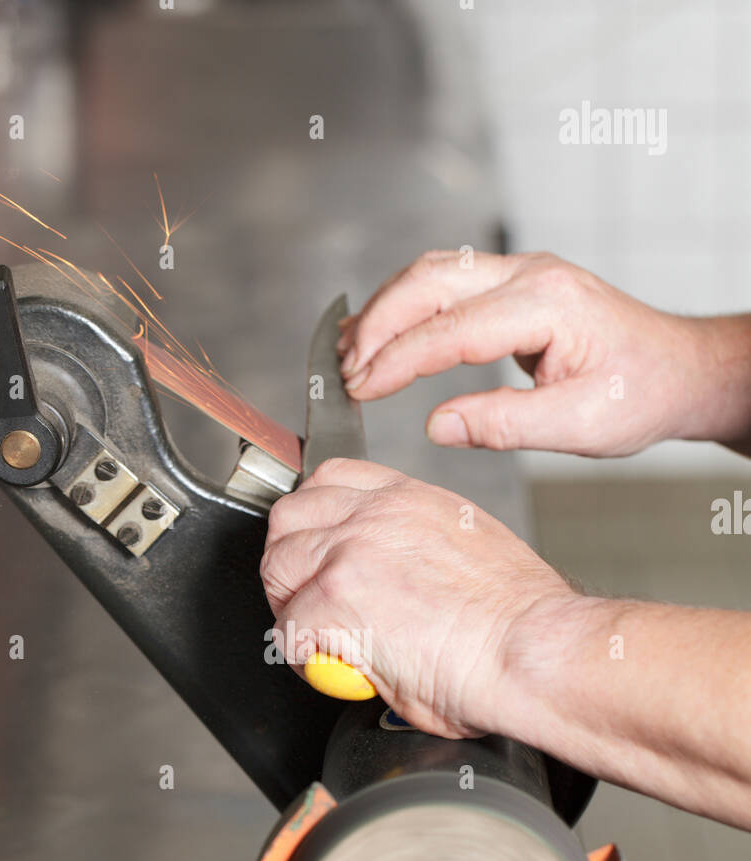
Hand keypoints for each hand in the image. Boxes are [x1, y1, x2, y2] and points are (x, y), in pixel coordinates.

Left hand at [260, 456, 570, 737]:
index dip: (315, 521)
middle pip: (291, 516)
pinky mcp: (335, 600)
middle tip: (309, 602)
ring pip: (277, 564)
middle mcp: (376, 515)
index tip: (318, 553)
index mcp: (411, 500)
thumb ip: (414, 551)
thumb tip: (392, 583)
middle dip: (290, 561)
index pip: (332, 479)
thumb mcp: (466, 551)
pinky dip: (299, 653)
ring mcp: (351, 553)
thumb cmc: (518, 623)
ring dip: (289, 603)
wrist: (533, 652)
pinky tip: (331, 665)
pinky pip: (286, 627)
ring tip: (317, 636)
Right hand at [337, 250, 750, 456]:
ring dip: (384, 311)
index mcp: (547, 305)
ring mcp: (523, 272)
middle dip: (376, 325)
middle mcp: (531, 274)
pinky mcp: (515, 285)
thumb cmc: (640, 395)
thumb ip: (505, 426)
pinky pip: (446, 283)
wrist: (679, 370)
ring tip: (347, 355)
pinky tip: (381, 337)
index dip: (396, 361)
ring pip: (431, 274)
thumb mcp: (579, 427)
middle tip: (342, 374)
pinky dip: (405, 308)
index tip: (359, 390)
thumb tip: (438, 426)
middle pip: (428, 281)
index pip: (449, 328)